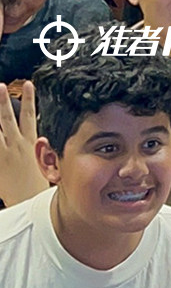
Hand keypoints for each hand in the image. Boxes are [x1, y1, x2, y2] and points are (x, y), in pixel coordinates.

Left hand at [0, 81, 47, 206]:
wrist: (29, 202)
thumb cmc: (37, 191)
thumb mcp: (49, 170)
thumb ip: (46, 154)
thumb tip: (47, 143)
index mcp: (34, 146)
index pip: (32, 117)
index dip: (30, 100)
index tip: (30, 86)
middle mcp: (18, 145)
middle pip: (10, 116)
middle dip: (5, 99)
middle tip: (2, 85)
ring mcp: (6, 150)